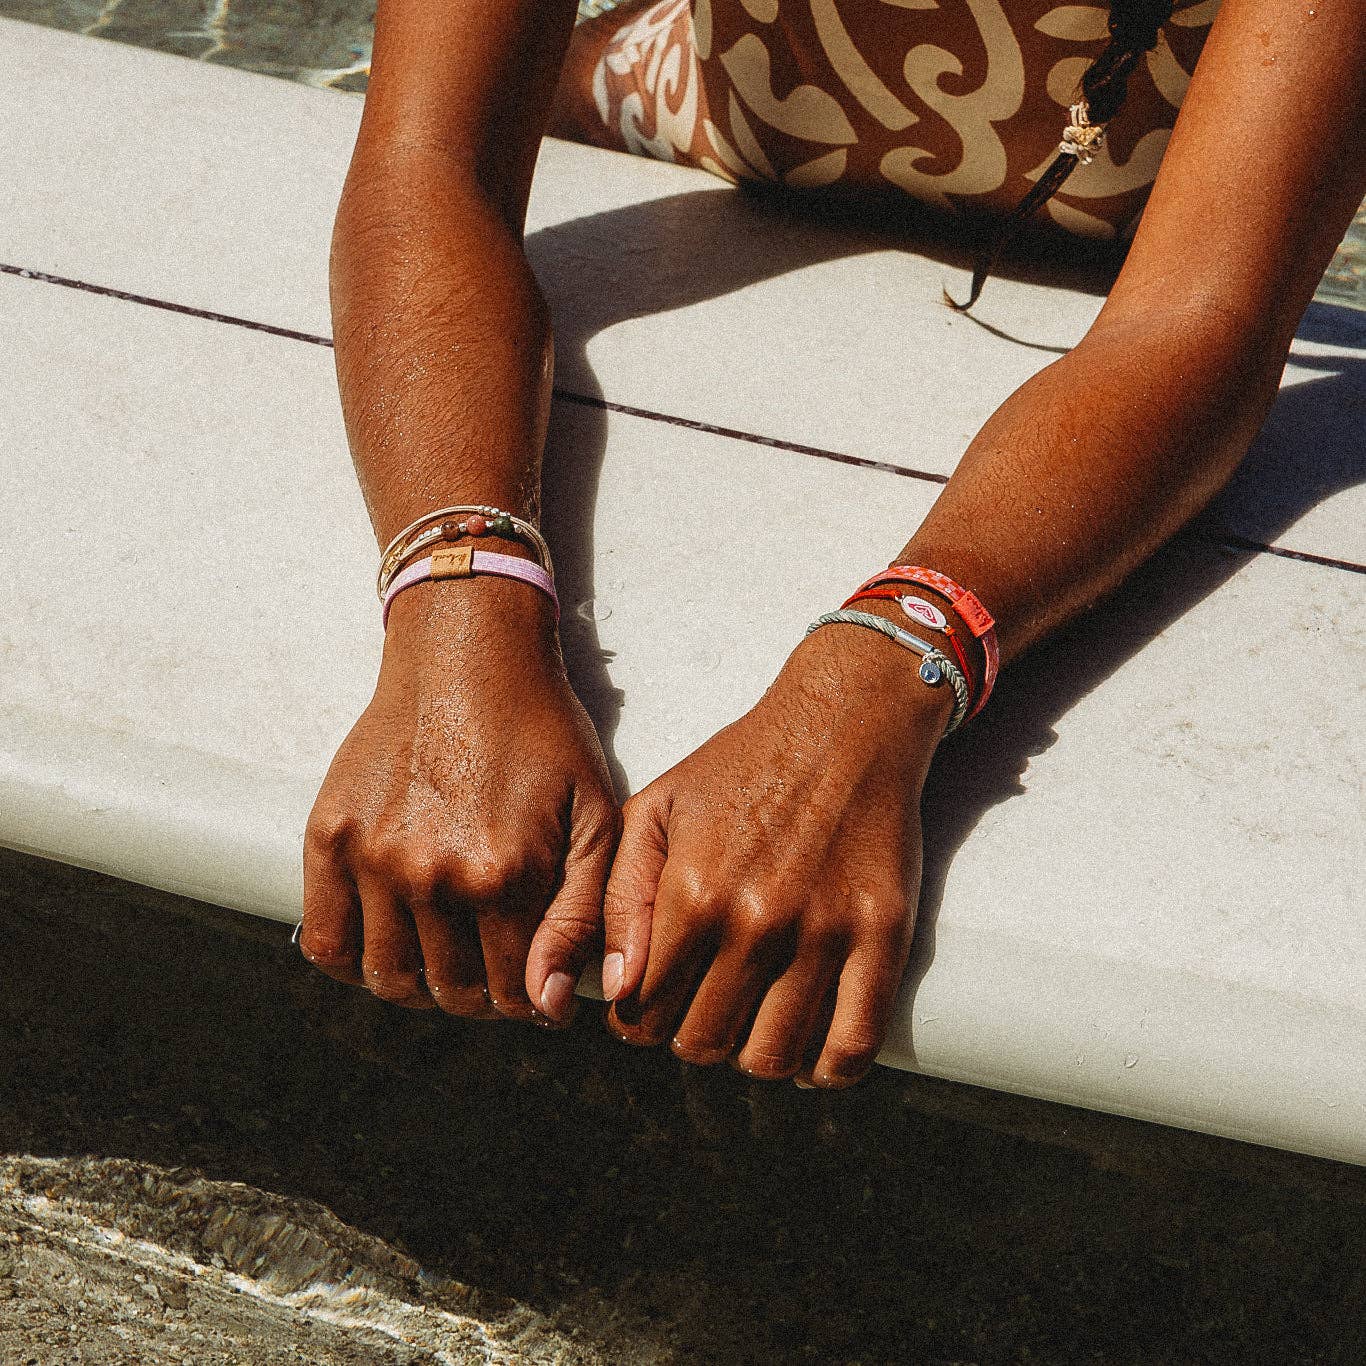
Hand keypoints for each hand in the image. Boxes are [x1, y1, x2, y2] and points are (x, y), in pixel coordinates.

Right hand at [300, 579, 619, 1024]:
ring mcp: (371, 858)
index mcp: (503, 875)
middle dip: (482, 993)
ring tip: (446, 960)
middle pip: (451, 992)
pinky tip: (387, 944)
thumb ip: (581, 916)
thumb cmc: (542, 736)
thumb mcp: (594, 816)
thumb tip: (548, 1005)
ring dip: (422, 987)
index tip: (536, 981)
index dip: (531, 999)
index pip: (512, 995)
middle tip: (495, 967)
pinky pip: (325, 942)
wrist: (466, 658)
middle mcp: (431, 876)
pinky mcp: (327, 837)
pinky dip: (353, 962)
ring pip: (389, 979)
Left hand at [601, 613, 951, 1085]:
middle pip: (704, 1043)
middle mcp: (755, 921)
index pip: (643, 1011)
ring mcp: (823, 932)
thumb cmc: (739, 768)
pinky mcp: (882, 936)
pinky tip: (810, 1054)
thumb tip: (617, 990)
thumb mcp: (655, 810)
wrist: (842, 724)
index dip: (637, 1020)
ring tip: (751, 1022)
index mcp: (691, 891)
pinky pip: (854, 1045)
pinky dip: (827, 1070)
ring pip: (772, 1057)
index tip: (650, 1006)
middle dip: (690, 1036)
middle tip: (702, 1006)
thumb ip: (620, 899)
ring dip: (752, 1055)